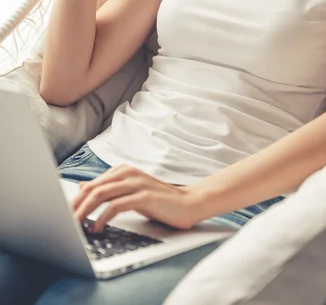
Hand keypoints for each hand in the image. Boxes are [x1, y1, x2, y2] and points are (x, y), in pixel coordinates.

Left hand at [72, 165, 203, 231]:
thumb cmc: (159, 200)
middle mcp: (128, 173)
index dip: (76, 200)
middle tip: (66, 222)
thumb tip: (83, 187)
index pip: (93, 184)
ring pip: (101, 195)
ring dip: (85, 212)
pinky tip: (97, 227)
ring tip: (76, 226)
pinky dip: (102, 217)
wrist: (188, 204)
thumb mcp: (130, 192)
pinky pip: (116, 206)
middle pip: (93, 188)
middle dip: (76, 206)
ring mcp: (136, 183)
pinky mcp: (144, 196)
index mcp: (123, 170)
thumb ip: (109, 189)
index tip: (65, 215)